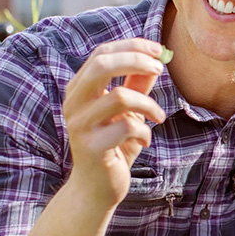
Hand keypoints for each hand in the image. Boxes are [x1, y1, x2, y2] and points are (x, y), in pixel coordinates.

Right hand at [63, 38, 166, 210]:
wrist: (97, 189)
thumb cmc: (114, 145)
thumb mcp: (128, 111)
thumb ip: (137, 85)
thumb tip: (155, 59)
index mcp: (80, 89)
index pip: (101, 53)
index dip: (131, 46)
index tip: (158, 50)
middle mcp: (74, 103)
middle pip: (102, 65)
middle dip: (135, 61)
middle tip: (160, 69)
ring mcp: (80, 125)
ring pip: (120, 97)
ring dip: (149, 105)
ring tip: (159, 117)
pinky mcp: (91, 148)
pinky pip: (127, 128)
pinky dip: (144, 132)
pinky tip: (145, 140)